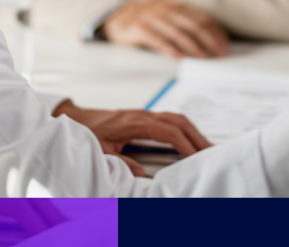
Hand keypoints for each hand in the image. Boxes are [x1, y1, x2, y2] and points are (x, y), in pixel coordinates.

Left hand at [55, 101, 212, 175]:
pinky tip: (189, 140)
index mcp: (133, 122)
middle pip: (178, 120)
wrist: (77, 118)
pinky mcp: (143, 117)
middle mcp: (142, 115)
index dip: (184, 144)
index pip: (167, 131)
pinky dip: (183, 129)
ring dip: (192, 132)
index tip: (196, 157)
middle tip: (211, 152)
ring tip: (205, 147)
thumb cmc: (88, 133)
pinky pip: (169, 120)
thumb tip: (143, 174)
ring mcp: (144, 113)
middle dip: (196, 136)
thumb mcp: (101, 152)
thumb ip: (121, 163)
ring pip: (176, 118)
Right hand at [101, 0, 229, 58]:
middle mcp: (165, 9)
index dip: (215, 32)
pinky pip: (159, 40)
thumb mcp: (166, 15)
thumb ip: (184, 22)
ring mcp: (152, 18)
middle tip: (219, 54)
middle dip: (209, 40)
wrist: (114, 16)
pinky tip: (181, 58)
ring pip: (178, 33)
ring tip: (205, 57)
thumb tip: (209, 40)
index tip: (225, 45)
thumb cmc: (145, 18)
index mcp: (175, 5)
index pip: (201, 17)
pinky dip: (171, 49)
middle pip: (193, 25)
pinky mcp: (139, 29)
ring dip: (194, 46)